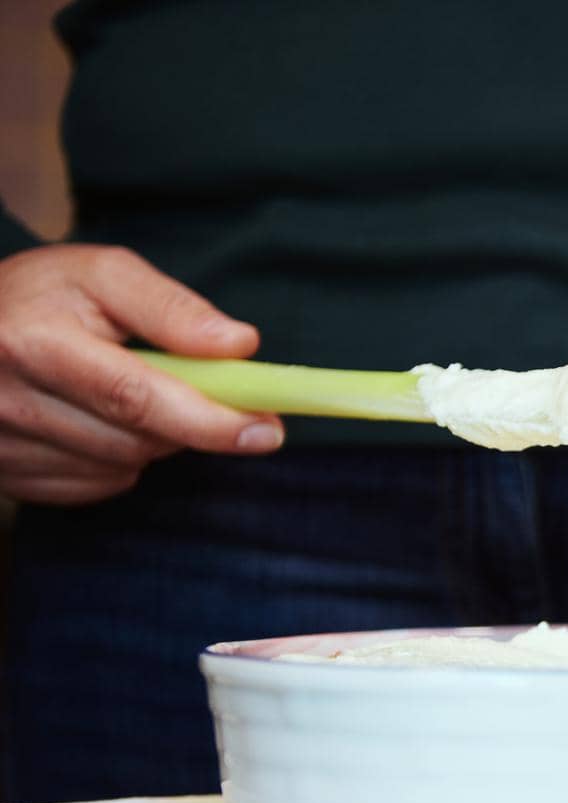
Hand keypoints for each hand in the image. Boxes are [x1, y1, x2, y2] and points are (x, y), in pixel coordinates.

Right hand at [0, 244, 281, 504]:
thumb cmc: (40, 295)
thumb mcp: (101, 274)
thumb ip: (171, 308)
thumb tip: (239, 345)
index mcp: (35, 343)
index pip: (135, 396)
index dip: (208, 419)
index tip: (265, 431)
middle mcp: (8, 402)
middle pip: (135, 440)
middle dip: (185, 423)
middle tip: (196, 392)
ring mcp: (2, 446)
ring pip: (120, 468)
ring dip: (150, 439)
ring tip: (127, 393)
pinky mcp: (5, 475)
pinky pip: (94, 485)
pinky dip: (116, 460)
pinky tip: (97, 420)